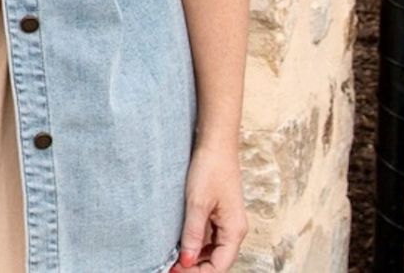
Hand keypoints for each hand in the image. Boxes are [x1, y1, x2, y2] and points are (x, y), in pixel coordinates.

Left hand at [171, 141, 246, 271]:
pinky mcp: (218, 213)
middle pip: (216, 260)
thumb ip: (193, 234)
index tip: (174, 272)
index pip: (220, 265)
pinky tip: (179, 243)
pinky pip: (208, 236)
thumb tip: (187, 262)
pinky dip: (195, 243)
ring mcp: (226, 221)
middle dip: (195, 268)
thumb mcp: (198, 203)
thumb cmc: (210, 169)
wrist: (215, 143)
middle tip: (168, 267)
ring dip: (194, 257)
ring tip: (170, 258)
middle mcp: (234, 229)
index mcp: (234, 230)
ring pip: (212, 250)